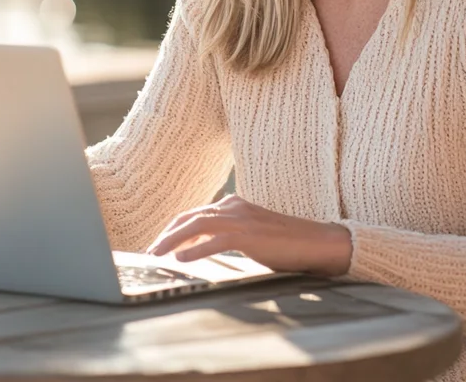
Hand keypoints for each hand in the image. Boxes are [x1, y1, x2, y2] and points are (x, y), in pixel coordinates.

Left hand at [147, 194, 352, 274]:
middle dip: (166, 236)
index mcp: (232, 205)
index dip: (171, 230)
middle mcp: (233, 207)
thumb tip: (195, 249)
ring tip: (156, 256)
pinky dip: (195, 250)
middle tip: (149, 253)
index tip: (157, 245)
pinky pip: (216, 241)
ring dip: (172, 242)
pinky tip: (181, 260)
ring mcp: (241, 219)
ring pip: (196, 227)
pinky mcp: (249, 235)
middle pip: (189, 218)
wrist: (316, 241)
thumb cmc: (284, 243)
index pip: (192, 215)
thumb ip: (225, 235)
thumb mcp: (250, 234)